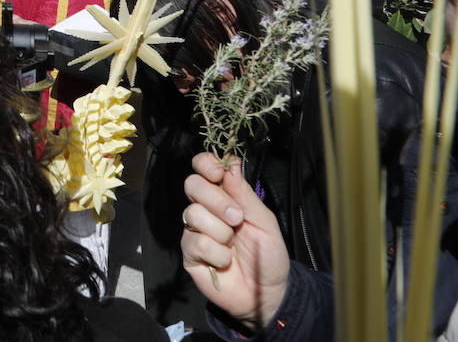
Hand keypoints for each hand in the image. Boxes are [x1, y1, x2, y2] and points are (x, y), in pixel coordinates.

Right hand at [181, 152, 289, 332]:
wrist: (267, 293)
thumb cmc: (268, 255)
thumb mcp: (264, 221)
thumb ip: (245, 194)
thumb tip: (230, 164)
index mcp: (224, 195)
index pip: (203, 167)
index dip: (206, 164)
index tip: (219, 173)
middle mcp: (205, 209)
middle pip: (192, 185)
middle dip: (216, 200)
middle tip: (237, 219)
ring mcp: (194, 230)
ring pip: (193, 214)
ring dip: (221, 231)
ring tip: (233, 245)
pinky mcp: (189, 253)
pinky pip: (196, 242)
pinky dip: (217, 253)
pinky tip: (225, 261)